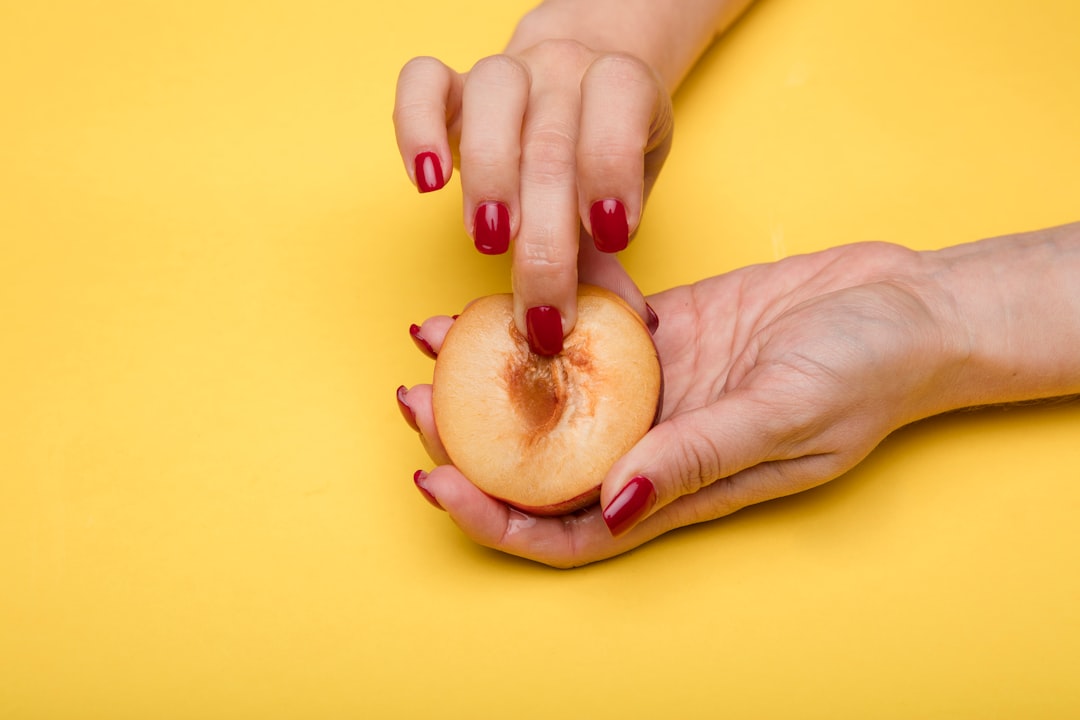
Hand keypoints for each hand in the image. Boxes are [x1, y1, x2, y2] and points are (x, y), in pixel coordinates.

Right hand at [393, 39, 673, 352]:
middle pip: (551, 141)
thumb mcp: (619, 198)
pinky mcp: (451, 86)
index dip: (613, 167)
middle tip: (541, 303)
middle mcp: (564, 68)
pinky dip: (416, 127)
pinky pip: (421, 81)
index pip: (621, 100)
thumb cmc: (596, 161)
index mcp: (621, 85)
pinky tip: (428, 182)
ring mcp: (508, 72)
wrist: (576, 90)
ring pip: (492, 95)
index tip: (612, 237)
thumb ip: (611, 256)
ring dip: (491, 176)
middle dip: (546, 234)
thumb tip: (631, 321)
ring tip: (490, 241)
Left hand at [398, 242, 967, 566]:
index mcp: (680, 486)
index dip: (497, 518)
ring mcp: (657, 386)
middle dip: (469, 438)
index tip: (435, 480)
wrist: (906, 306)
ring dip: (493, 368)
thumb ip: (701, 457)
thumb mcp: (787, 414)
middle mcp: (656, 442)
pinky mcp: (665, 331)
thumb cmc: (865, 372)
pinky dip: (549, 311)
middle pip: (542, 460)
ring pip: (554, 391)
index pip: (570, 527)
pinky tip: (511, 288)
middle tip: (412, 398)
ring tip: (434, 335)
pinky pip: (591, 326)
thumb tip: (616, 502)